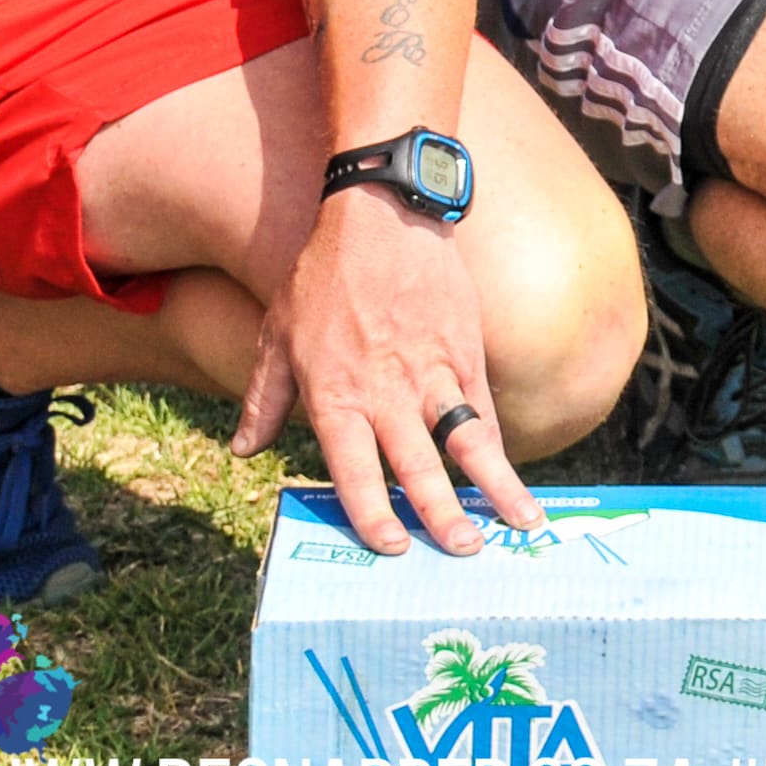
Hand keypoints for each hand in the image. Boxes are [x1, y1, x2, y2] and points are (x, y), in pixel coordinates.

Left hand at [231, 182, 543, 555]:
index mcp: (335, 394)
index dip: (373, 514)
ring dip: (494, 486)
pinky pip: (482, 405)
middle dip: (441, 515)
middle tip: (463, 553)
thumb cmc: (323, 275)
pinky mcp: (463, 348)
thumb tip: (243, 450)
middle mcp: (385, 391)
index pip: (355, 470)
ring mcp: (431, 370)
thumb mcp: (277, 336)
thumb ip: (264, 400)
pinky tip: (512, 472)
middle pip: (418, 466)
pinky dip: (497, 442)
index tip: (392, 547)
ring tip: (521, 523)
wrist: (382, 212)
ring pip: (467, 441)